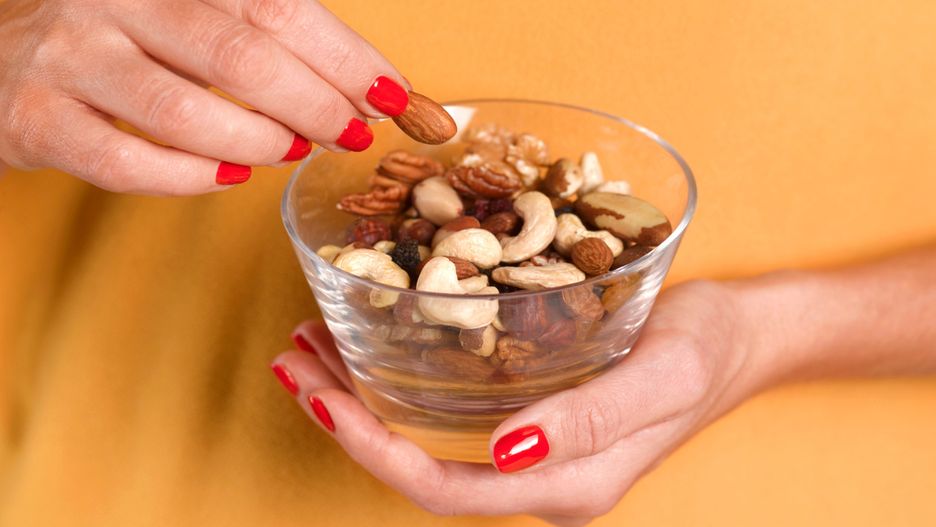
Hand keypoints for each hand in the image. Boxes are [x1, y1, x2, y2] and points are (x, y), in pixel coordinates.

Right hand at [0, 0, 408, 193]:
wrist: (2, 68)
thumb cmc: (121, 46)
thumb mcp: (189, 20)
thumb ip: (264, 39)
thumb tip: (364, 89)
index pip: (275, 5)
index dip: (343, 55)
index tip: (391, 94)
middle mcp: (116, 1)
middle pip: (239, 54)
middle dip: (314, 103)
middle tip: (351, 132)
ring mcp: (72, 59)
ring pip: (183, 111)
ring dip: (257, 140)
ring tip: (291, 151)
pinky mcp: (40, 120)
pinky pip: (128, 163)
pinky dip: (190, 178)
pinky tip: (228, 176)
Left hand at [271, 281, 776, 524]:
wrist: (740, 336)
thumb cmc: (707, 351)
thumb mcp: (659, 380)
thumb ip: (590, 423)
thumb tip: (505, 455)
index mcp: (564, 485)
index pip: (447, 490)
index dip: (376, 453)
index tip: (322, 401)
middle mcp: (537, 475)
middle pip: (420, 467)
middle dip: (347, 420)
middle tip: (292, 362)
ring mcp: (531, 446)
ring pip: (427, 437)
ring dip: (362, 394)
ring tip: (309, 344)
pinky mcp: (531, 410)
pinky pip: (451, 407)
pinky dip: (401, 374)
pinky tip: (372, 338)